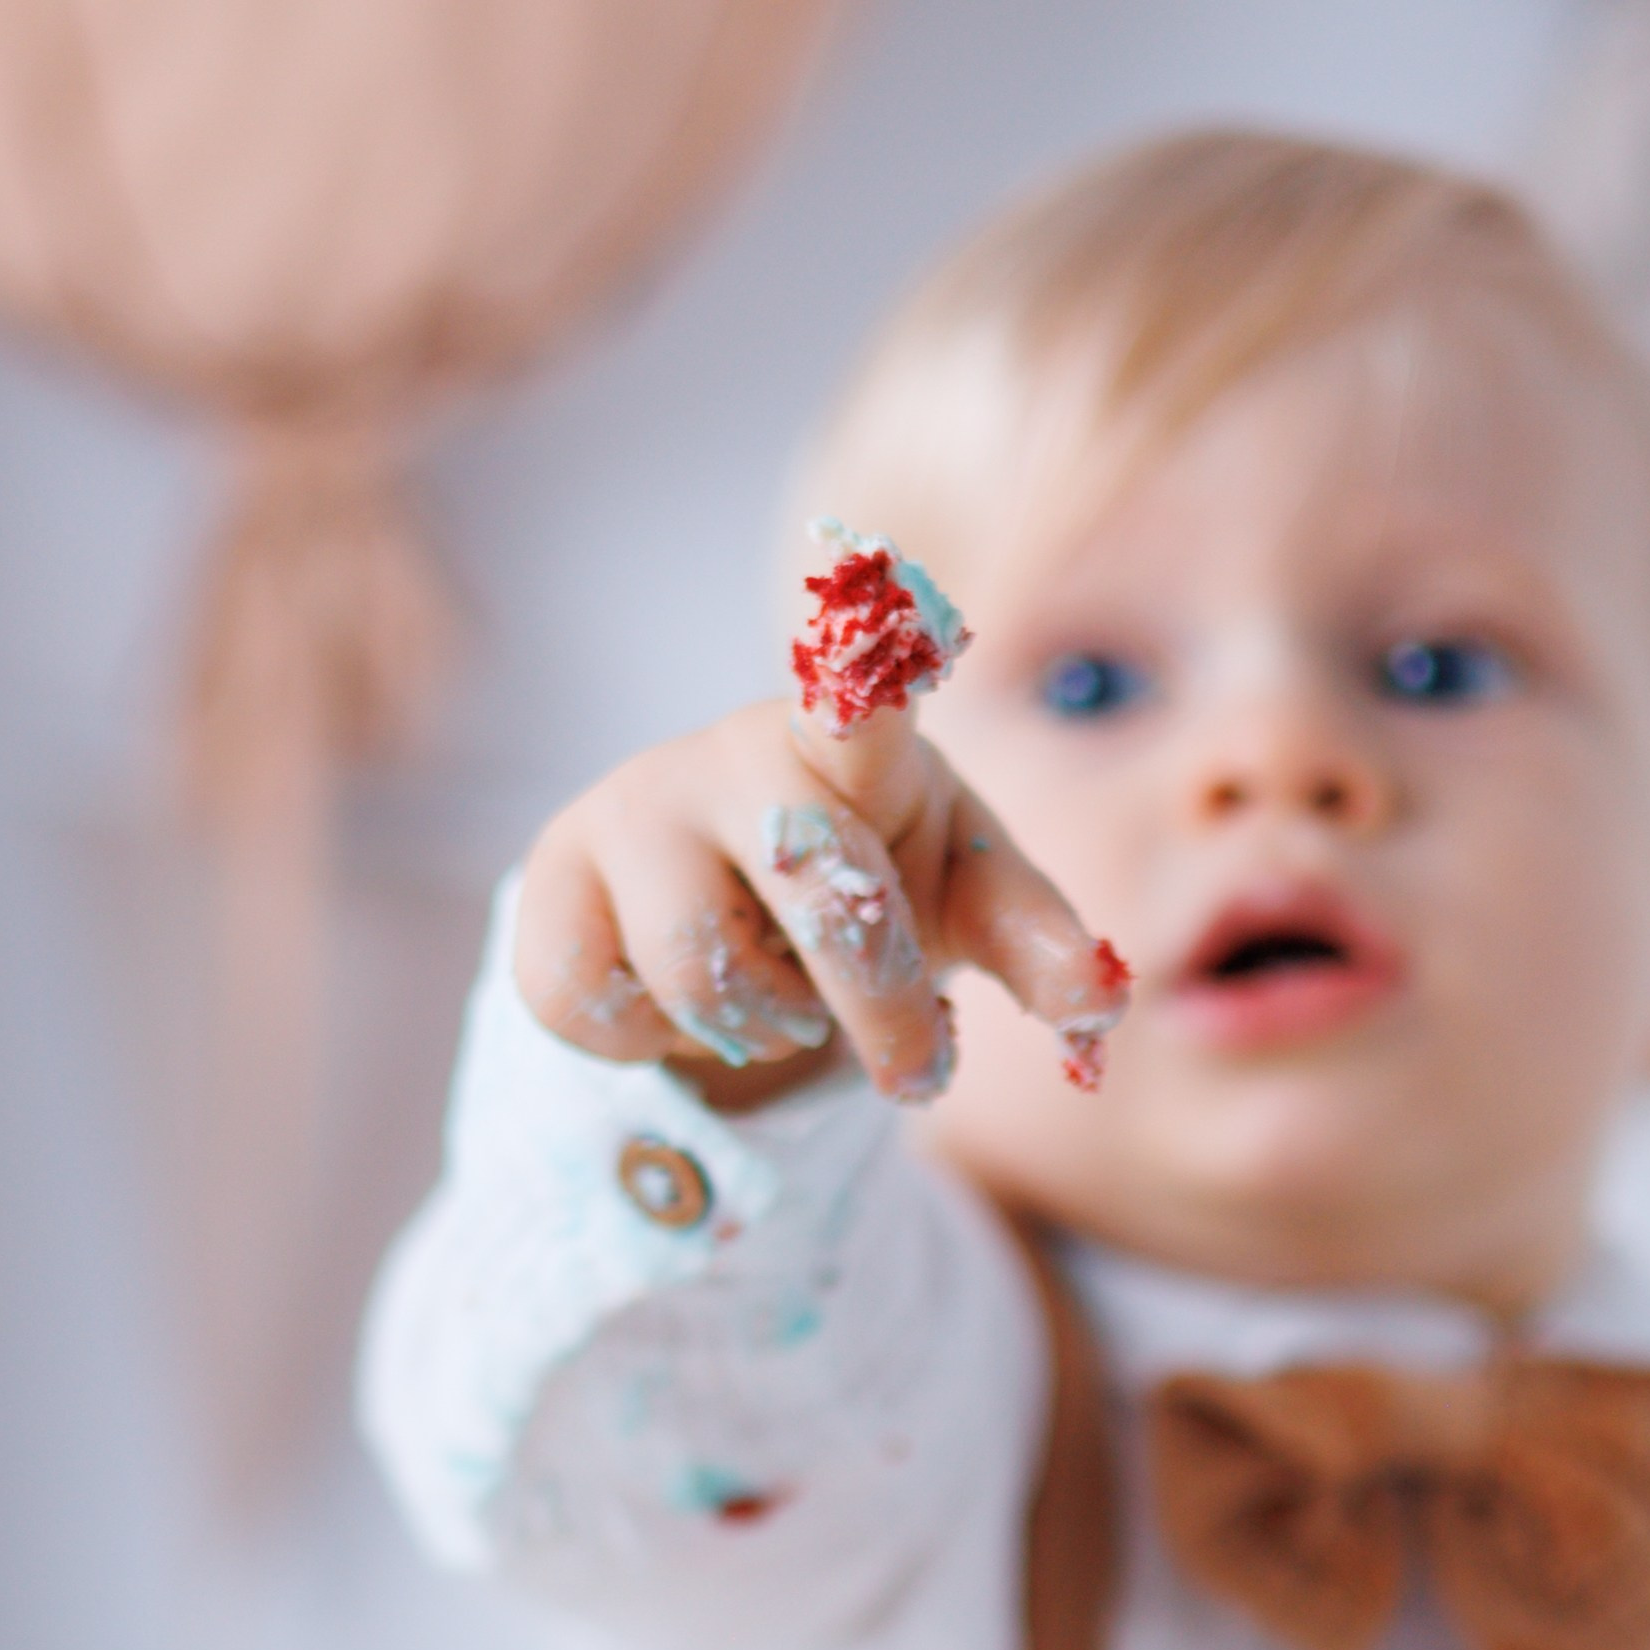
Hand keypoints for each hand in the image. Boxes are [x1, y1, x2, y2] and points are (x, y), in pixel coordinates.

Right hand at [514, 689, 1126, 1105]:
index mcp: (851, 745)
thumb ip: (1039, 945)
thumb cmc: (875, 879)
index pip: (858, 694)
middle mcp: (732, 752)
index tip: (879, 576)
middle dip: (886, 1013)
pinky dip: (654, 1044)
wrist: (729, 908)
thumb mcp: (966, 903)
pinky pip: (599, 1008)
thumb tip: (1100, 1009)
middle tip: (921, 1073)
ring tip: (777, 997)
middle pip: (819, 902)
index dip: (867, 655)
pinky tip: (675, 998)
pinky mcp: (549, 881)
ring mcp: (627, 808)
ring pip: (704, 978)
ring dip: (766, 1026)